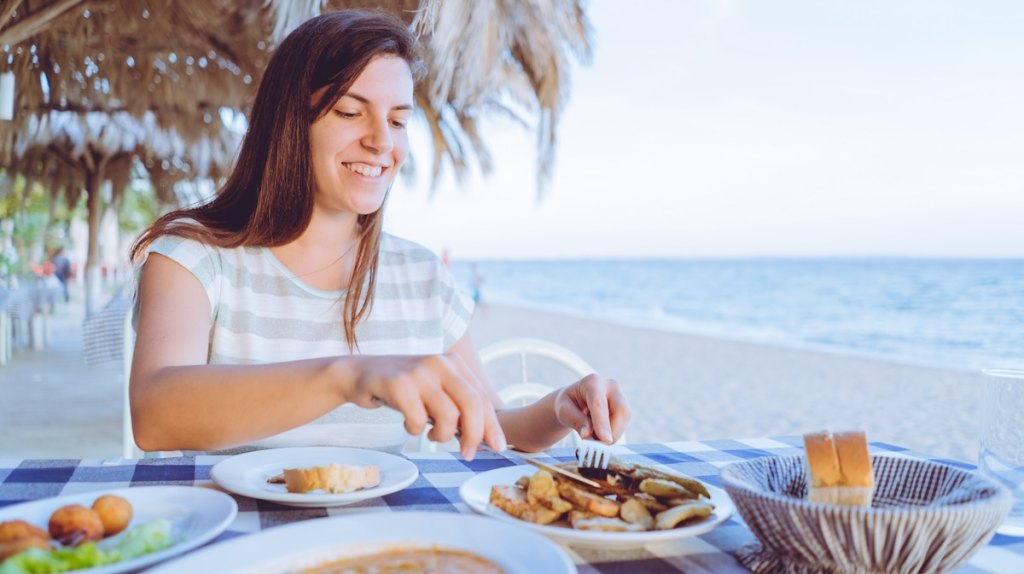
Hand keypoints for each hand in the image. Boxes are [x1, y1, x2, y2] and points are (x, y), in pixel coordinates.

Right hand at [342, 354, 504, 459]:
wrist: (362, 374)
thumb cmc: (405, 390)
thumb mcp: (436, 392)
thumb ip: (458, 409)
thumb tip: (484, 439)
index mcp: (454, 364)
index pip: (482, 397)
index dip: (492, 426)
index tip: (497, 447)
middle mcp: (440, 363)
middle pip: (472, 404)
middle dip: (474, 435)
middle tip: (468, 453)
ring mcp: (419, 372)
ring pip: (448, 415)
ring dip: (441, 435)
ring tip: (431, 435)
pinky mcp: (398, 384)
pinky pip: (418, 420)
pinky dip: (414, 430)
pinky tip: (408, 424)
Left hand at [554, 374, 630, 443]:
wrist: (575, 402)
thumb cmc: (568, 404)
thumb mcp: (564, 411)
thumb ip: (576, 421)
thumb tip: (588, 434)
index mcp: (592, 382)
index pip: (599, 403)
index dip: (602, 422)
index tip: (604, 440)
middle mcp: (610, 386)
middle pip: (620, 409)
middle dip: (612, 431)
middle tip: (598, 446)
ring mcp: (620, 396)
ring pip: (625, 419)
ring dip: (612, 434)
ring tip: (595, 439)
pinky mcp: (624, 408)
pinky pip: (624, 424)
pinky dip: (613, 434)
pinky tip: (600, 435)